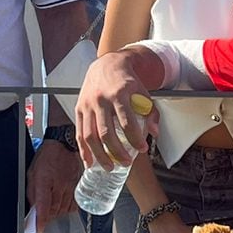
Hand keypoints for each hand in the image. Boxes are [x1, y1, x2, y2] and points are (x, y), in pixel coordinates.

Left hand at [27, 141, 81, 225]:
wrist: (63, 145)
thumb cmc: (46, 157)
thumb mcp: (32, 172)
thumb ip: (31, 191)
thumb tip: (33, 207)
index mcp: (44, 180)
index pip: (43, 204)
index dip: (41, 219)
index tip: (39, 228)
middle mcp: (59, 184)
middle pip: (54, 210)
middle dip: (47, 216)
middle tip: (42, 216)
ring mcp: (70, 186)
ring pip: (63, 208)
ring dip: (56, 212)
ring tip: (51, 207)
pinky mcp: (78, 187)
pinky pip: (73, 204)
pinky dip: (66, 208)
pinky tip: (61, 204)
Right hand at [75, 51, 158, 169]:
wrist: (106, 65)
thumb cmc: (126, 81)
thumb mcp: (143, 92)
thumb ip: (151, 112)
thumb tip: (154, 133)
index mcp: (119, 94)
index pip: (127, 121)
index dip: (135, 138)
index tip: (143, 148)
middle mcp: (100, 100)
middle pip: (106, 132)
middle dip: (117, 151)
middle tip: (126, 162)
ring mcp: (87, 105)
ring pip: (90, 136)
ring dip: (100, 155)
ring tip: (109, 166)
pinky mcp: (79, 109)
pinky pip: (79, 133)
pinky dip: (84, 150)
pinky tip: (89, 161)